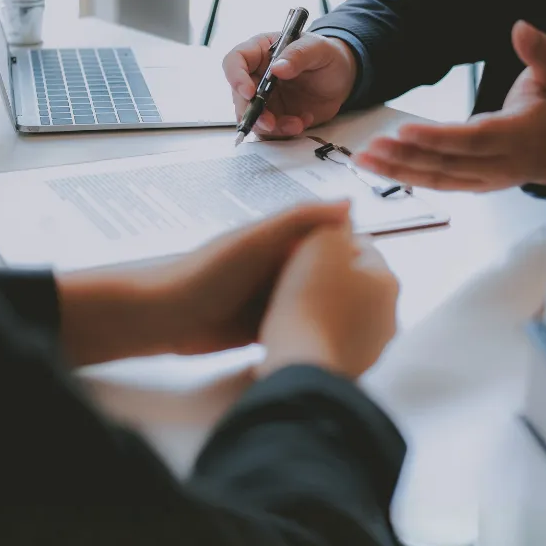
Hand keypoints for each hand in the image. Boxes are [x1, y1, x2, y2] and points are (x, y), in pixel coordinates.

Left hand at [56, 201, 351, 365]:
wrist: (164, 319)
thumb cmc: (206, 273)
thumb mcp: (257, 240)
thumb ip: (300, 219)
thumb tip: (350, 203)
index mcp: (280, 240)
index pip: (327, 238)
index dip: (353, 249)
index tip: (380, 265)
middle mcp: (278, 267)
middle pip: (324, 273)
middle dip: (347, 285)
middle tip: (381, 303)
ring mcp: (271, 298)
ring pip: (313, 302)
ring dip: (332, 312)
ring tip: (365, 326)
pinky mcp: (263, 327)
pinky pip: (295, 326)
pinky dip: (312, 332)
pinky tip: (335, 343)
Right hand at [222, 31, 357, 137]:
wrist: (342, 78)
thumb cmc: (326, 55)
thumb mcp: (318, 48)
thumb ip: (298, 55)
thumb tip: (277, 68)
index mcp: (260, 51)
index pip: (235, 60)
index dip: (236, 77)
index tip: (249, 92)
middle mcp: (256, 76)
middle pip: (239, 96)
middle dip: (252, 113)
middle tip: (270, 123)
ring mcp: (265, 99)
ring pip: (253, 118)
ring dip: (271, 127)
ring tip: (296, 124)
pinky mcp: (275, 116)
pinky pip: (271, 131)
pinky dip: (285, 132)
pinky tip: (303, 122)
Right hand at [257, 224, 398, 379]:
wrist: (299, 362)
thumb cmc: (310, 301)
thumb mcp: (321, 242)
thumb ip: (335, 222)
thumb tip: (343, 216)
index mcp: (388, 281)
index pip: (362, 246)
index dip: (330, 241)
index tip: (306, 246)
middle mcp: (389, 315)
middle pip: (356, 281)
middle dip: (329, 275)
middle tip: (297, 274)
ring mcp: (373, 346)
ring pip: (345, 312)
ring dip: (324, 305)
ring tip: (292, 304)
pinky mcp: (353, 368)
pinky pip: (334, 339)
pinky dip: (319, 333)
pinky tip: (297, 330)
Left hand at [355, 21, 545, 191]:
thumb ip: (541, 51)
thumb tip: (521, 27)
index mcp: (518, 137)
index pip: (473, 139)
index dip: (438, 138)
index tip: (405, 131)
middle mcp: (499, 165)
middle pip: (447, 163)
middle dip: (407, 157)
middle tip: (372, 146)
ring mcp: (484, 180)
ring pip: (437, 178)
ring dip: (398, 170)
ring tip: (364, 158)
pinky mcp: (472, 185)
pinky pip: (436, 183)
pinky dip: (406, 177)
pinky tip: (379, 167)